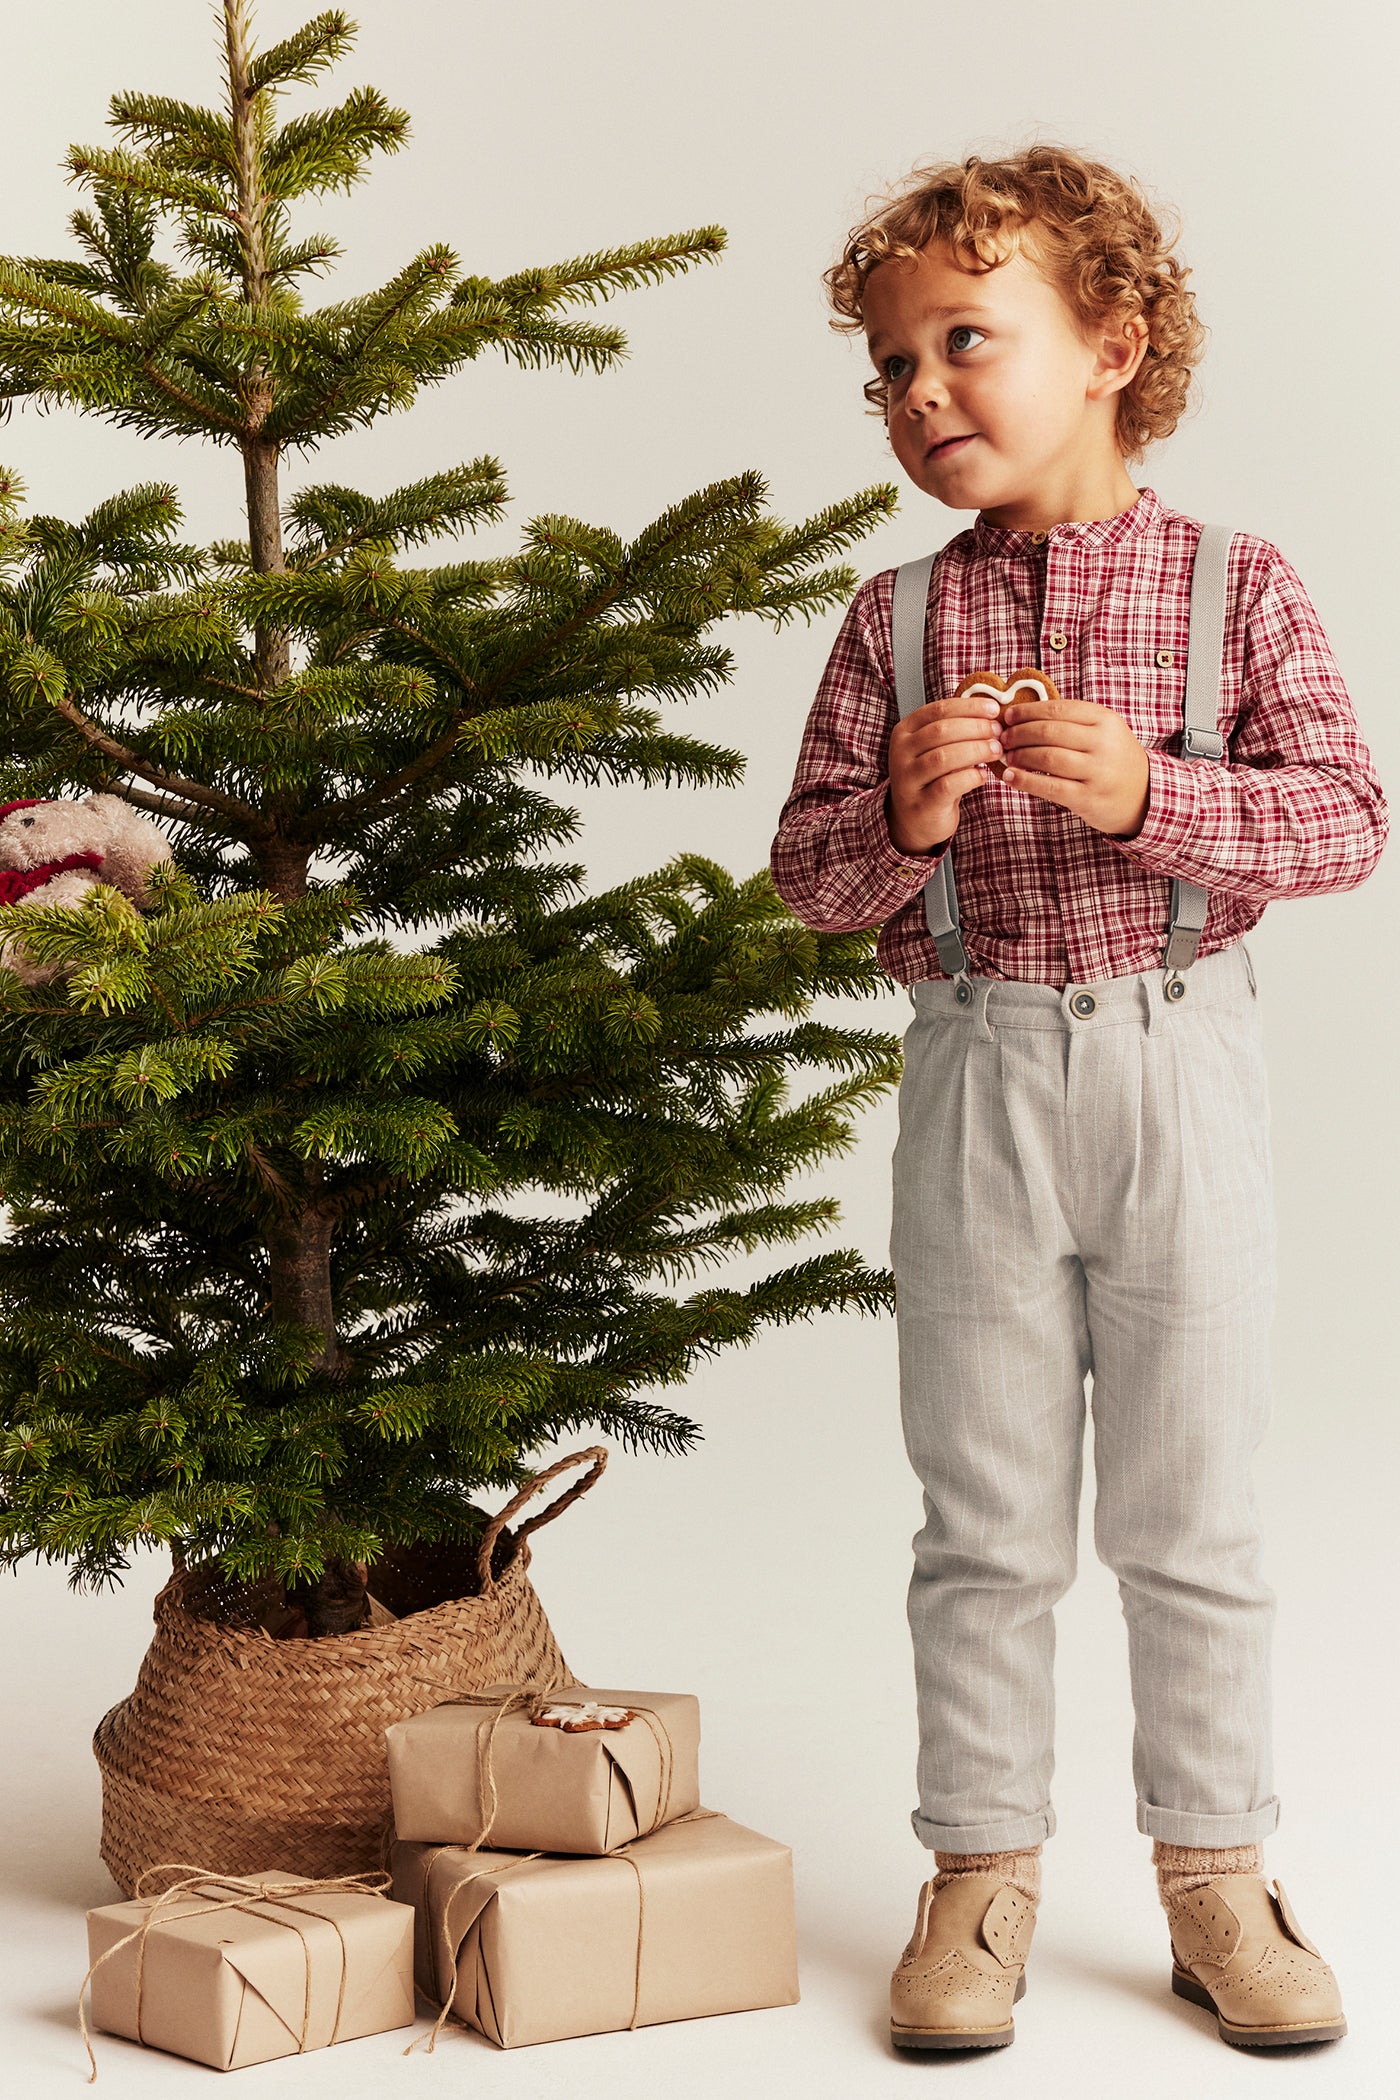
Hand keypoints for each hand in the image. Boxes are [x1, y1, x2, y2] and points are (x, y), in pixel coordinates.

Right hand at [886, 691, 1004, 854]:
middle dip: (975, 728)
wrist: (915, 820)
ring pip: (944, 757)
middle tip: (998, 732)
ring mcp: (907, 779)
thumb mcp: (937, 748)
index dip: (969, 707)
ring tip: (996, 750)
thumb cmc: (933, 777)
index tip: (994, 709)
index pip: (938, 710)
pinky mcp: (920, 803)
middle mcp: (901, 753)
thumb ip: (956, 730)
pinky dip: (971, 777)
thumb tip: (991, 712)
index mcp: (905, 731)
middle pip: (941, 731)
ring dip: (976, 750)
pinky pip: (948, 785)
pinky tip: (983, 775)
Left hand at [999, 693, 1150, 836]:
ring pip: (1048, 758)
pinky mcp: (1088, 798)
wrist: (1144, 795)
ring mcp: (1097, 772)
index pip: (1058, 709)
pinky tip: (1010, 777)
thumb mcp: (1103, 731)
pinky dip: (1025, 781)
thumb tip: (1023, 715)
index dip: (1028, 711)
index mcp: (1105, 720)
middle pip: (1050, 732)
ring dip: (1021, 756)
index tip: (1009, 715)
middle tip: (1003, 737)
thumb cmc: (1113, 759)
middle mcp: (1103, 743)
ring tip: (1006, 756)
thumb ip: (1072, 722)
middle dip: (1019, 733)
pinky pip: (1050, 787)